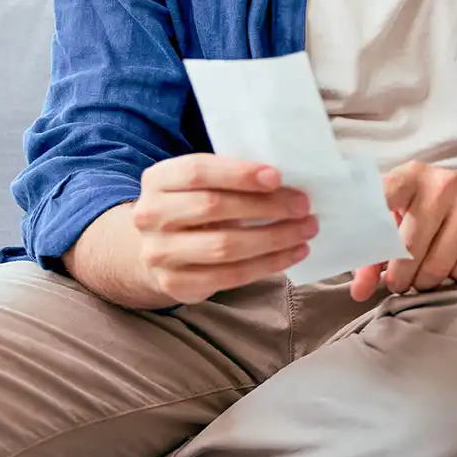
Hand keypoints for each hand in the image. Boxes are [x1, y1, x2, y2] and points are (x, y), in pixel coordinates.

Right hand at [128, 155, 316, 304]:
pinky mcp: (176, 284)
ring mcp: (159, 253)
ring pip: (224, 246)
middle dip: (266, 206)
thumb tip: (287, 183)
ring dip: (274, 238)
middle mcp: (150, 216)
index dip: (238, 173)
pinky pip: (230, 276)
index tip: (276, 177)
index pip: (197, 171)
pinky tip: (293, 253)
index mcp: (158, 180)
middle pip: (213, 207)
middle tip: (303, 205)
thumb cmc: (192, 206)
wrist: (155, 249)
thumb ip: (231, 179)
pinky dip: (268, 264)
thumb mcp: (200, 184)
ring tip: (306, 230)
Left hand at [349, 162, 456, 299]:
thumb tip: (359, 292)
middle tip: (399, 282)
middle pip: (410, 248)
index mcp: (412, 175)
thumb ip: (375, 250)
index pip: (383, 196)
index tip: (361, 249)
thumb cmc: (434, 206)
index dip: (368, 225)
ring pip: (438, 267)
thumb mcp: (403, 214)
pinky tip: (453, 264)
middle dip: (399, 277)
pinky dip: (455, 277)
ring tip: (424, 276)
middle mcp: (443, 184)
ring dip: (426, 282)